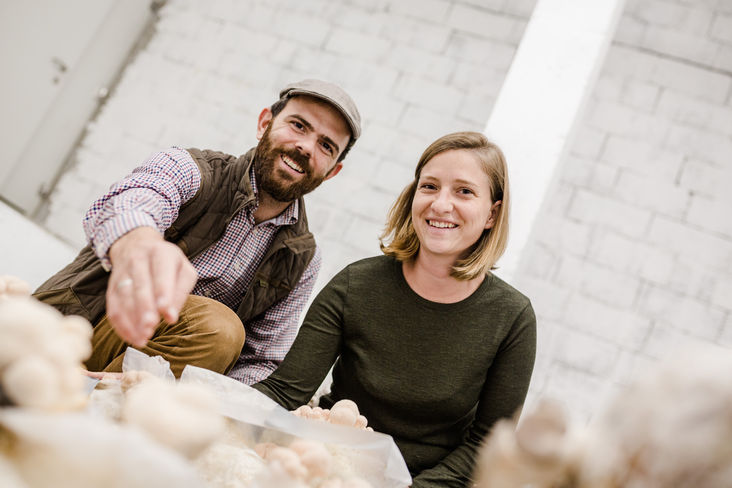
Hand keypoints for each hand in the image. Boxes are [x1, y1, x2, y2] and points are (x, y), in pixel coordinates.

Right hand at [106, 227, 196, 346]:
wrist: (136, 244)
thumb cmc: (166, 262)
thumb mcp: (183, 270)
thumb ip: (181, 291)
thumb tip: (171, 316)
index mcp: (161, 253)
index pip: (162, 274)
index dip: (164, 295)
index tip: (168, 316)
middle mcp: (138, 260)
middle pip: (140, 286)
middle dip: (144, 309)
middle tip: (150, 329)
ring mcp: (122, 272)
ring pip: (124, 297)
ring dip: (132, 320)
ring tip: (143, 338)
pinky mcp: (111, 286)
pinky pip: (113, 306)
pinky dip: (120, 324)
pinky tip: (131, 337)